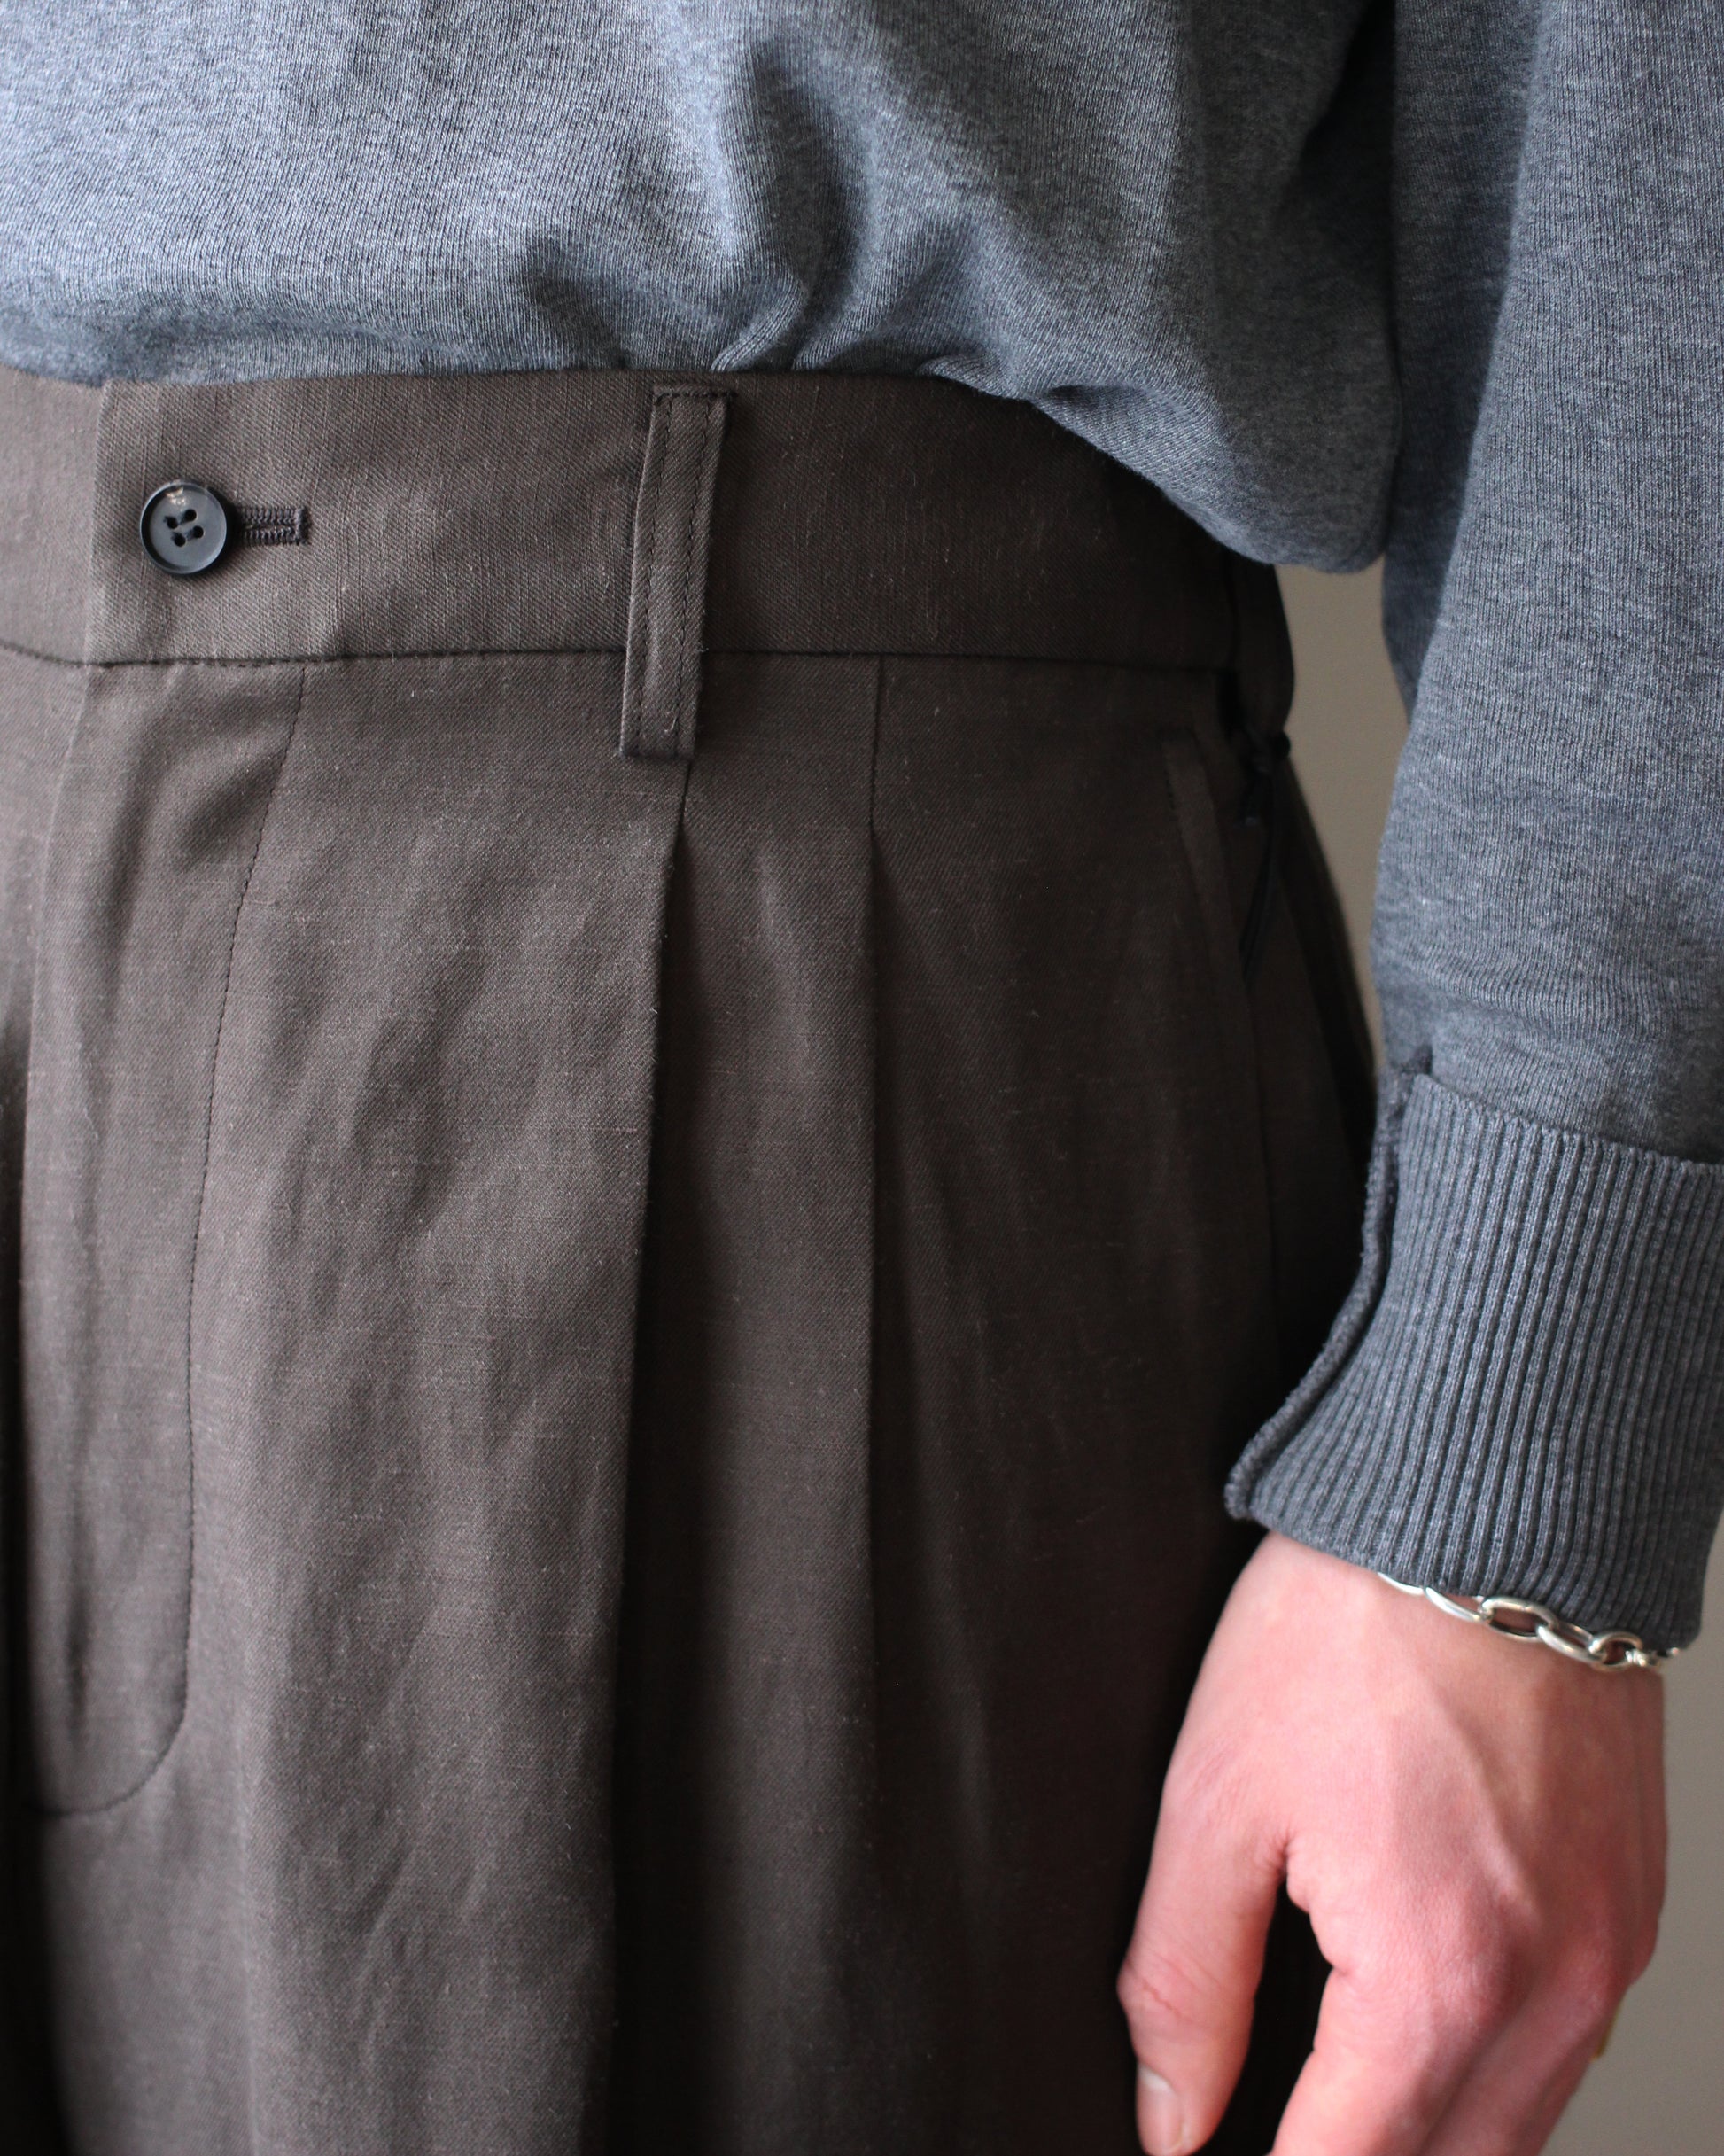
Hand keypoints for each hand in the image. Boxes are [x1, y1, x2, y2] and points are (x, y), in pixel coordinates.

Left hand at [1118, 1533, 1665, 2154]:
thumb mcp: (1218, 1799)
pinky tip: (1419, 2014)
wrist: (1490, 1503)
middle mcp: (1553, 1994)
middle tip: (1268, 2120)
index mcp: (1439, 1982)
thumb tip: (1171, 2117)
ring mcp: (1612, 1954)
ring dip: (1426, 2130)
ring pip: (1519, 2128)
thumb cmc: (1350, 1628)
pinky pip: (1568, 2046)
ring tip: (1329, 2085)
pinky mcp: (1634, 1907)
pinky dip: (1494, 2064)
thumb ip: (1185, 1981)